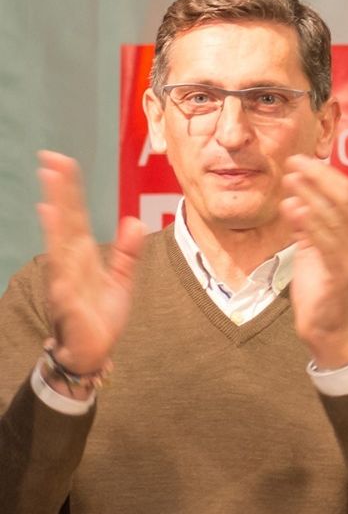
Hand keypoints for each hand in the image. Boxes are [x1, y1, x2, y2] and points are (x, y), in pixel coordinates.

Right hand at [35, 151, 144, 375]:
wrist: (92, 352)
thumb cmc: (101, 315)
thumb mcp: (121, 279)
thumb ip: (127, 251)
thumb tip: (134, 221)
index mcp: (83, 255)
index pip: (76, 216)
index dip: (70, 191)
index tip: (63, 162)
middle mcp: (70, 263)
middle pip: (65, 222)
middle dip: (59, 195)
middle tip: (50, 162)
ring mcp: (66, 282)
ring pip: (59, 249)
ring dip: (54, 226)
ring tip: (48, 201)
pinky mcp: (69, 306)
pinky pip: (64, 288)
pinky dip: (60, 274)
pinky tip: (57, 259)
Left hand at [282, 155, 347, 368]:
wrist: (326, 332)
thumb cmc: (319, 292)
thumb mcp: (310, 252)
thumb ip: (306, 228)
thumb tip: (295, 200)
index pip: (344, 194)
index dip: (324, 174)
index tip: (300, 159)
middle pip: (343, 200)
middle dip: (318, 176)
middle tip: (295, 161)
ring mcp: (346, 259)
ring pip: (335, 218)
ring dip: (311, 194)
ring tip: (291, 178)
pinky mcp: (337, 276)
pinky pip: (325, 245)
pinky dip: (309, 224)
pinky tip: (292, 209)